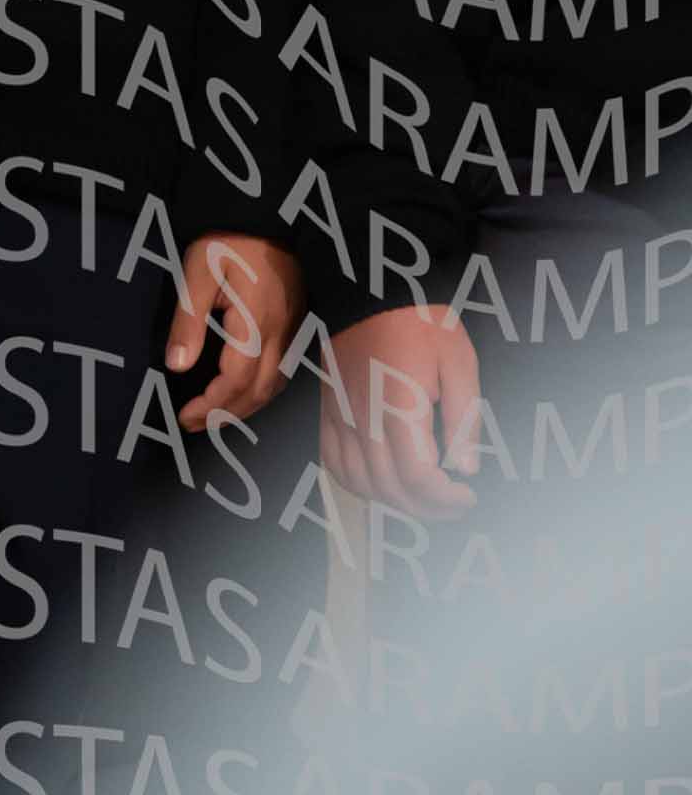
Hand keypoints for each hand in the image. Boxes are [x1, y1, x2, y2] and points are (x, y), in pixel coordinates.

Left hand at [166, 233, 304, 431]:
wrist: (265, 214)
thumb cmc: (228, 240)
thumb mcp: (198, 272)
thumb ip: (188, 321)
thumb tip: (177, 366)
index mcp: (256, 321)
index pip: (237, 379)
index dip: (212, 405)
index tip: (185, 416)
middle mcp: (282, 332)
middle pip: (260, 391)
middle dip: (227, 415)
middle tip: (194, 423)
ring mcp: (294, 329)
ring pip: (276, 385)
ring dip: (246, 407)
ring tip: (214, 416)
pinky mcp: (297, 323)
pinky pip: (284, 370)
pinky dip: (263, 390)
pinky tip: (245, 392)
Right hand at [319, 305, 480, 517]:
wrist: (370, 287)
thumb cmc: (420, 319)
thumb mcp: (459, 359)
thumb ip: (464, 417)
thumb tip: (465, 468)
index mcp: (399, 405)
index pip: (417, 476)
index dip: (445, 499)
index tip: (466, 494)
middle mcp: (363, 417)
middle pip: (389, 488)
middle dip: (426, 508)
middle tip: (453, 502)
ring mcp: (340, 416)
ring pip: (360, 483)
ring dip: (394, 502)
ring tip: (422, 496)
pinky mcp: (328, 410)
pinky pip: (333, 462)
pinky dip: (357, 485)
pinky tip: (381, 482)